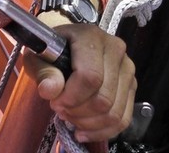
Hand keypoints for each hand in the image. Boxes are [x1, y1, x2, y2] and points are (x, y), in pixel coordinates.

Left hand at [23, 23, 135, 142]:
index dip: (72, 97)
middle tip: (61, 111)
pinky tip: (84, 131)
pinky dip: (102, 131)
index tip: (55, 102)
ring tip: (71, 118)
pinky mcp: (131, 86)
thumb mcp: (37, 55)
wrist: (66, 43)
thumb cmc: (51, 48)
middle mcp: (115, 51)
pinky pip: (123, 119)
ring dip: (89, 123)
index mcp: (91, 37)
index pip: (90, 76)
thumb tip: (50, 90)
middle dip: (79, 112)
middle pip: (104, 98)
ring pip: (114, 112)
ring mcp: (127, 69)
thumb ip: (43, 71)